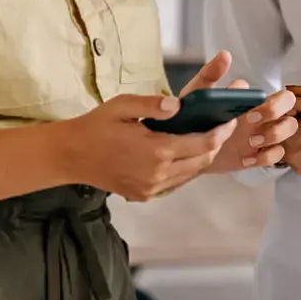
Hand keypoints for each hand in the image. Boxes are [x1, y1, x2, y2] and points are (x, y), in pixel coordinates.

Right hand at [57, 93, 234, 201]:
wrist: (70, 156)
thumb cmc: (97, 126)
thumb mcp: (122, 105)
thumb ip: (153, 104)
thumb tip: (179, 105)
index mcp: (156, 151)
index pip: (202, 144)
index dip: (221, 132)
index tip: (230, 119)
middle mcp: (157, 174)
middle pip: (202, 160)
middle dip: (216, 143)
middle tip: (222, 126)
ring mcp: (151, 188)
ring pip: (191, 174)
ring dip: (203, 157)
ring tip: (207, 137)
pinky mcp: (145, 195)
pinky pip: (177, 183)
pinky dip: (187, 168)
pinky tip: (186, 152)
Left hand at [179, 51, 298, 172]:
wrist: (186, 146)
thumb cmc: (196, 115)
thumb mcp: (199, 93)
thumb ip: (211, 74)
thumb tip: (225, 55)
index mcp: (256, 101)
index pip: (283, 97)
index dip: (272, 106)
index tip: (249, 114)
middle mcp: (265, 117)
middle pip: (292, 113)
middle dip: (277, 118)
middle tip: (251, 123)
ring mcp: (264, 136)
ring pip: (288, 133)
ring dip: (274, 137)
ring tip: (251, 143)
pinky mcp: (258, 155)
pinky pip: (277, 156)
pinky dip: (265, 157)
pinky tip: (245, 159)